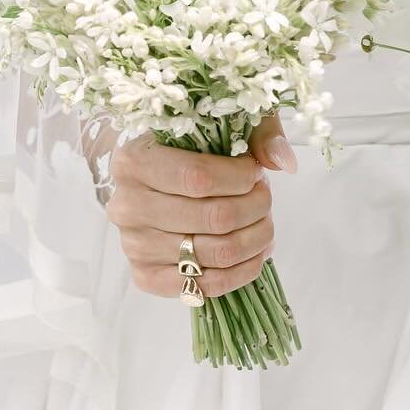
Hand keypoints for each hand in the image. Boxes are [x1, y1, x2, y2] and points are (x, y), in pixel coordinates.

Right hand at [106, 117, 294, 299]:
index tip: (256, 172)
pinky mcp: (147, 276)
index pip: (199, 177)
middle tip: (264, 197)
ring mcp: (134, 246)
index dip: (241, 178)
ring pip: (218, 253)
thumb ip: (257, 132)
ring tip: (263, 222)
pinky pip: (207, 286)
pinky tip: (255, 252)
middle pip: (215, 218)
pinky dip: (243, 271)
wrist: (153, 183)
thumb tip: (283, 161)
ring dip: (256, 238)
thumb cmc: (188, 150)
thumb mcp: (220, 122)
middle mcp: (127, 206)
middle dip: (256, 206)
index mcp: (134, 161)